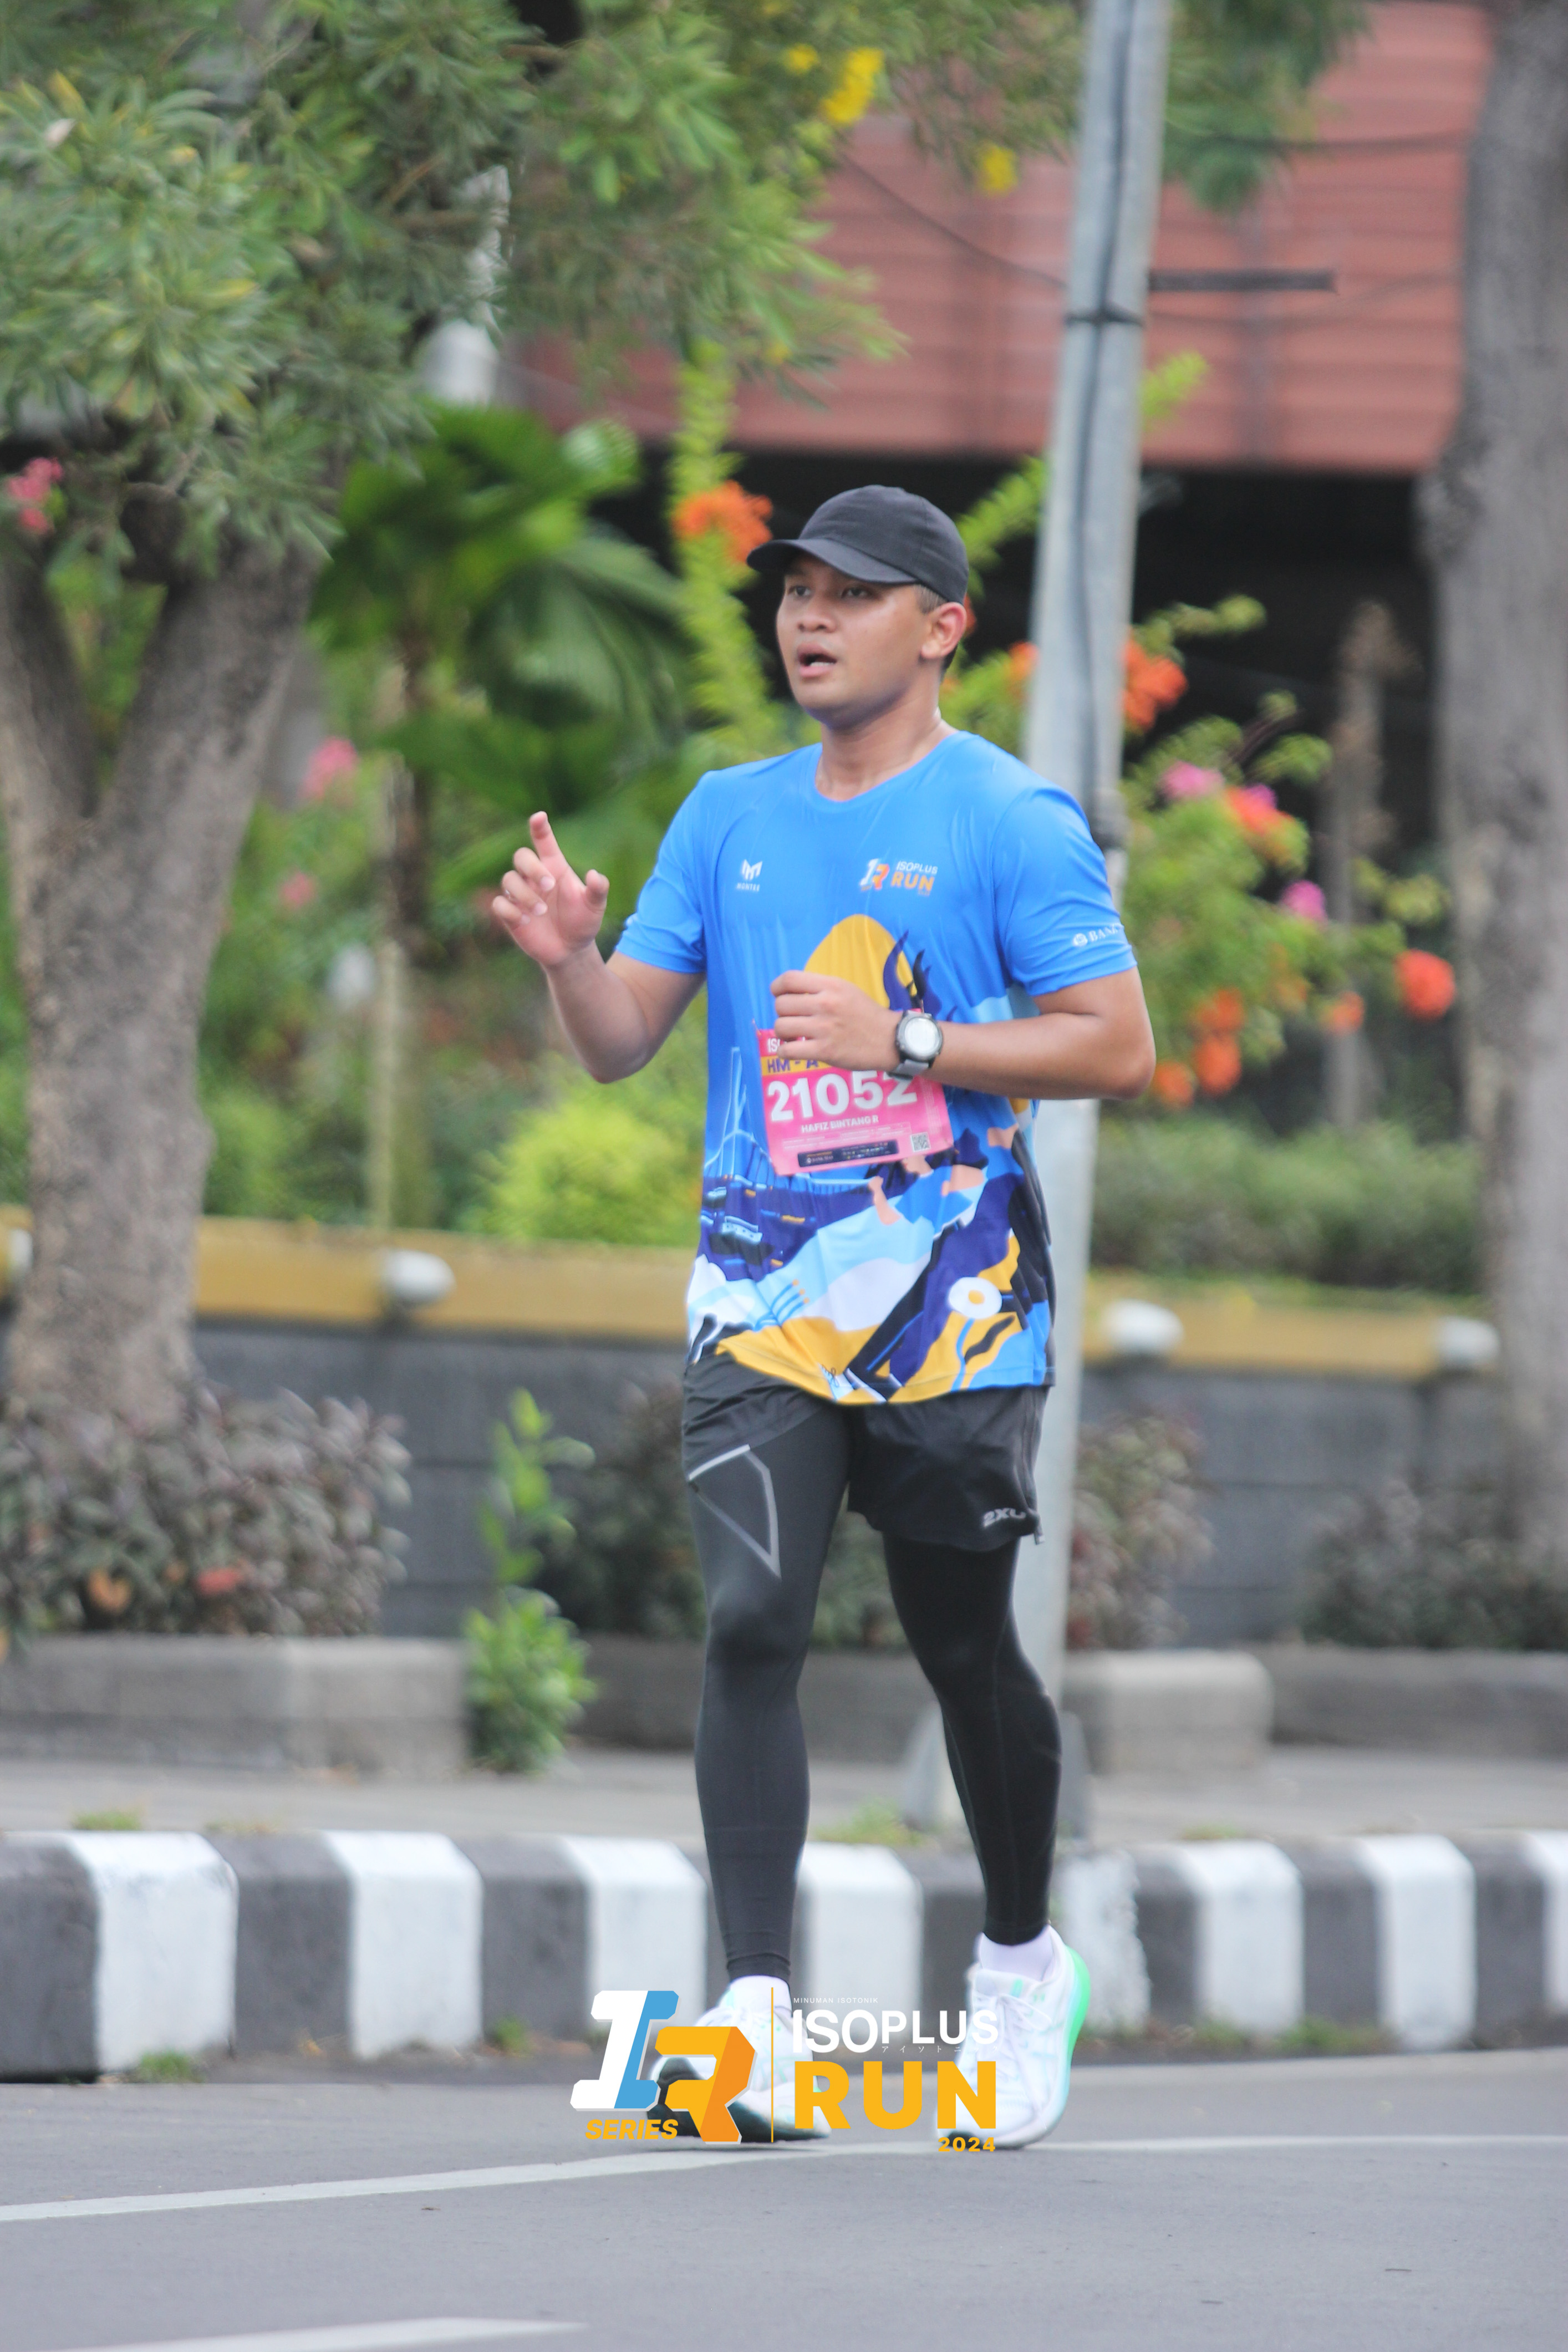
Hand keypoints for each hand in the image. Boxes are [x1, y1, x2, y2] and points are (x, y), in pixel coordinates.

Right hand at [492, 813, 608, 969]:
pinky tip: (526, 920)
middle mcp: (534, 877)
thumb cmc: (583, 923)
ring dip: (524, 894)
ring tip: (541, 911)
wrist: (570, 951)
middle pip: (521, 856)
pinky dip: (510, 910)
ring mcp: (520, 895)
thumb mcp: (595, 907)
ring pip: (508, 879)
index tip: (539, 816)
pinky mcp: (510, 914)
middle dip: (532, 868)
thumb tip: (595, 875)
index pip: (544, 842)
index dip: (540, 828)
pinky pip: (499, 903)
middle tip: (549, 885)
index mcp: (555, 868)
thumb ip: (598, 889)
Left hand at [769, 970, 899, 1070]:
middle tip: (792, 1019)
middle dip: (782, 1013)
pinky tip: (791, 1051)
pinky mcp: (824, 1051)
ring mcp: (824, 1029)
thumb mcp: (846, 990)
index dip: (777, 987)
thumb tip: (791, 993)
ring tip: (792, 1036)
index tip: (779, 995)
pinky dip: (784, 1052)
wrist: (889, 1039)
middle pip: (781, 1004)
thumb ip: (820, 988)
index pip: (789, 979)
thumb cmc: (865, 1014)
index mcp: (831, 986)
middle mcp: (825, 1004)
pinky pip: (788, 1051)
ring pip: (781, 1026)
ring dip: (782, 1033)